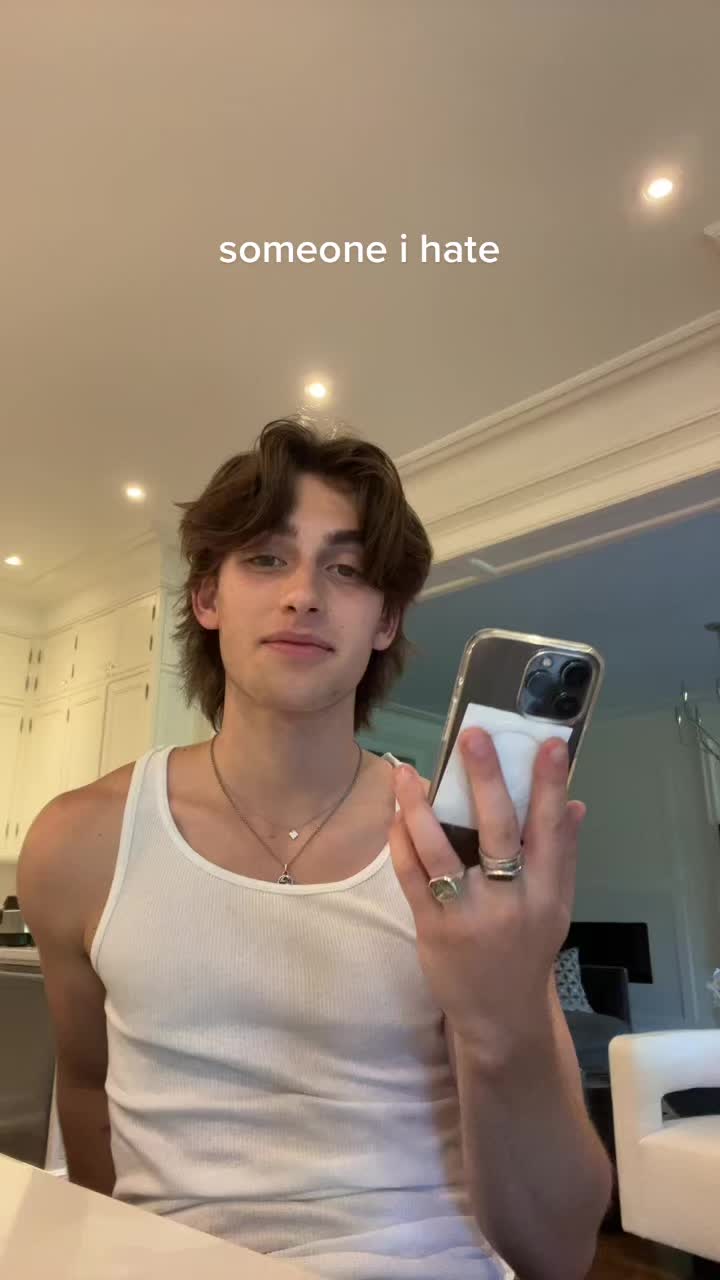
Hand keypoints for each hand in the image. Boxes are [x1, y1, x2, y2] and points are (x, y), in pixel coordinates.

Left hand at [388, 729, 585, 1061]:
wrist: (499, 1016)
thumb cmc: (528, 950)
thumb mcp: (556, 907)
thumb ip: (564, 855)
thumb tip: (574, 802)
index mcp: (547, 892)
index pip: (551, 830)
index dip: (550, 784)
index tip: (549, 743)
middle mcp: (510, 902)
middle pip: (498, 832)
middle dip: (485, 780)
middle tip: (473, 736)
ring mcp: (468, 915)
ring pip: (440, 851)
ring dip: (421, 807)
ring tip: (407, 773)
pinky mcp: (432, 928)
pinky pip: (412, 877)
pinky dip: (402, 842)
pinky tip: (396, 815)